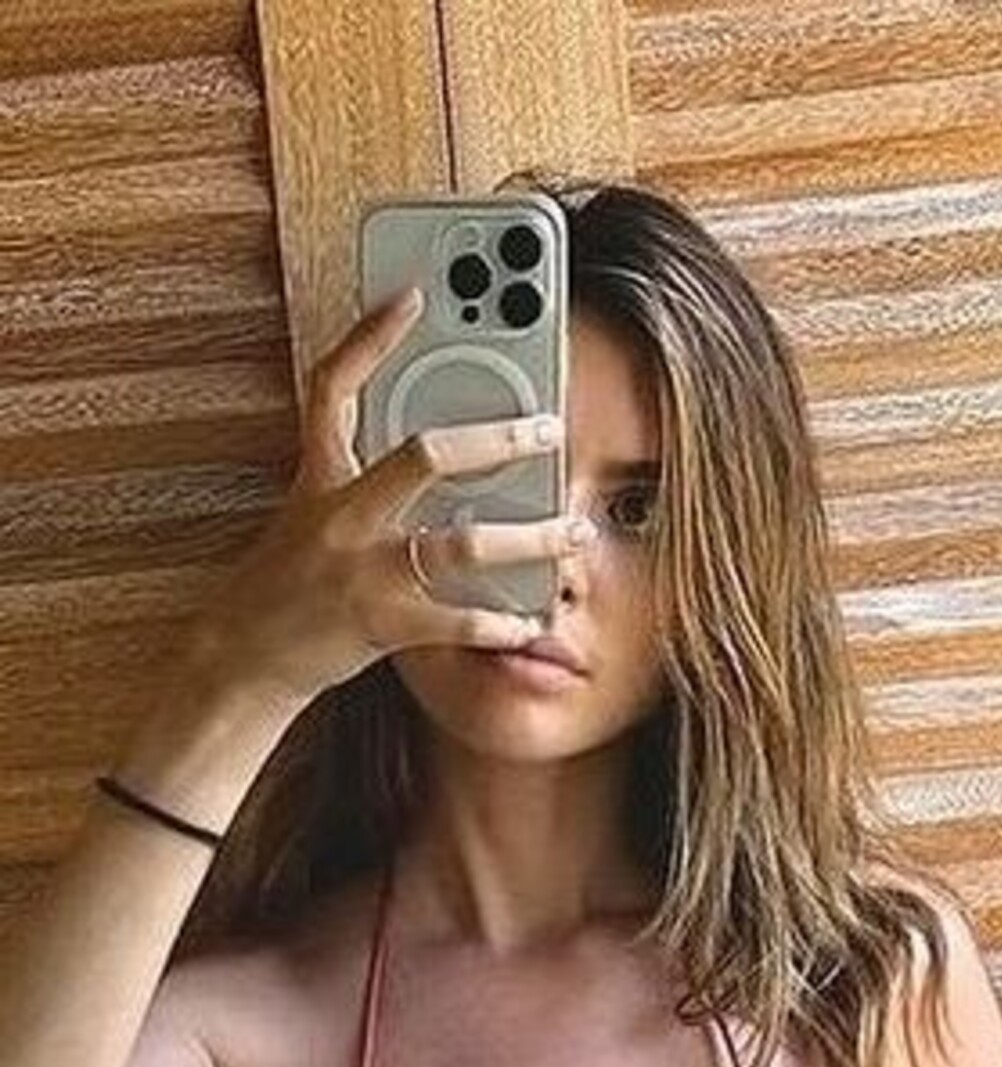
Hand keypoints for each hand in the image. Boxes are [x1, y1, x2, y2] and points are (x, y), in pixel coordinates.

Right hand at [185, 284, 595, 701]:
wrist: (243, 654)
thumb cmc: (287, 578)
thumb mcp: (310, 511)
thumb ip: (362, 476)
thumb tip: (443, 451)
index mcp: (320, 478)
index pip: (333, 390)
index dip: (368, 338)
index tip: (413, 296)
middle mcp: (342, 515)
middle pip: (424, 457)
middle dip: (496, 439)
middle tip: (550, 428)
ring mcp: (362, 570)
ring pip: (460, 544)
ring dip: (530, 538)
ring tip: (576, 532)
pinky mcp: (381, 623)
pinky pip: (458, 620)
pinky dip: (504, 622)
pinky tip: (536, 620)